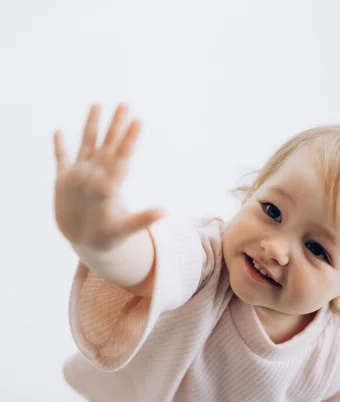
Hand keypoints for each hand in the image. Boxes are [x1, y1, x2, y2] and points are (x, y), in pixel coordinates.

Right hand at [53, 103, 162, 249]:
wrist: (87, 243)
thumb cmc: (106, 238)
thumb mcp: (123, 230)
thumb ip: (141, 220)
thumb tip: (164, 211)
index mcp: (110, 185)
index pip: (122, 157)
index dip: (129, 139)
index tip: (139, 121)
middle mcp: (96, 176)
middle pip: (108, 145)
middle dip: (116, 125)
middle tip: (125, 104)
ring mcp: (80, 177)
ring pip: (87, 145)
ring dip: (92, 126)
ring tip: (98, 105)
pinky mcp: (64, 183)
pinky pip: (61, 161)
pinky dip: (59, 148)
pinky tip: (58, 132)